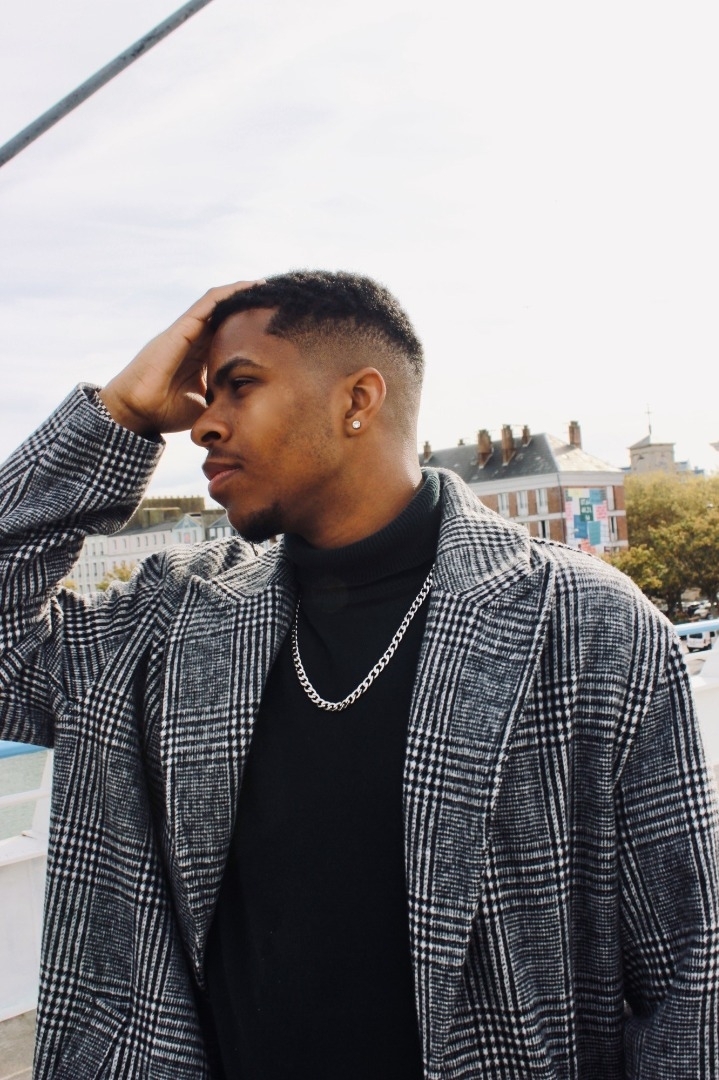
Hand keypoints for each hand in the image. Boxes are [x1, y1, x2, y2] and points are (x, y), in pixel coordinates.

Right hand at [99, 281, 261, 435]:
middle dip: (248, 306)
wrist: (137, 411)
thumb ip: (223, 400)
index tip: (272, 325)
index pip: (229, 336)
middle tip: (275, 299)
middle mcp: (194, 341)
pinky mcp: (181, 329)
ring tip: (265, 286)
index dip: (249, 328)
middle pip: (225, 316)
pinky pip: (206, 304)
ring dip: (240, 293)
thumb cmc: (164, 411)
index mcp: (200, 358)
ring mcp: (186, 332)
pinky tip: (247, 287)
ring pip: (217, 304)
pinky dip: (227, 294)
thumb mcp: (204, 405)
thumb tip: (247, 406)